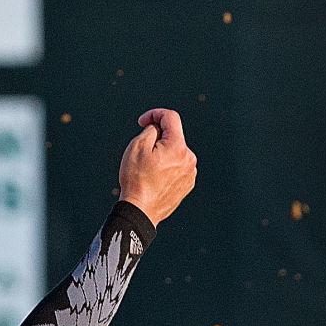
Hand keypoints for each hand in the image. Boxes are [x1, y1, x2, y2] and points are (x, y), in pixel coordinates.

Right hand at [118, 109, 197, 224]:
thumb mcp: (136, 148)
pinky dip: (167, 167)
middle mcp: (189, 157)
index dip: (155, 114)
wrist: (141, 210)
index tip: (142, 121)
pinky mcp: (188, 183)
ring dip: (163, 154)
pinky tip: (154, 178)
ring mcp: (190, 171)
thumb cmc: (136, 179)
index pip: (171, 118)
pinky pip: (178, 167)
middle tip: (140, 153)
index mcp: (177, 146)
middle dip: (157, 139)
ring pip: (175, 153)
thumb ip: (150, 130)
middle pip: (173, 137)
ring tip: (147, 170)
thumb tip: (157, 127)